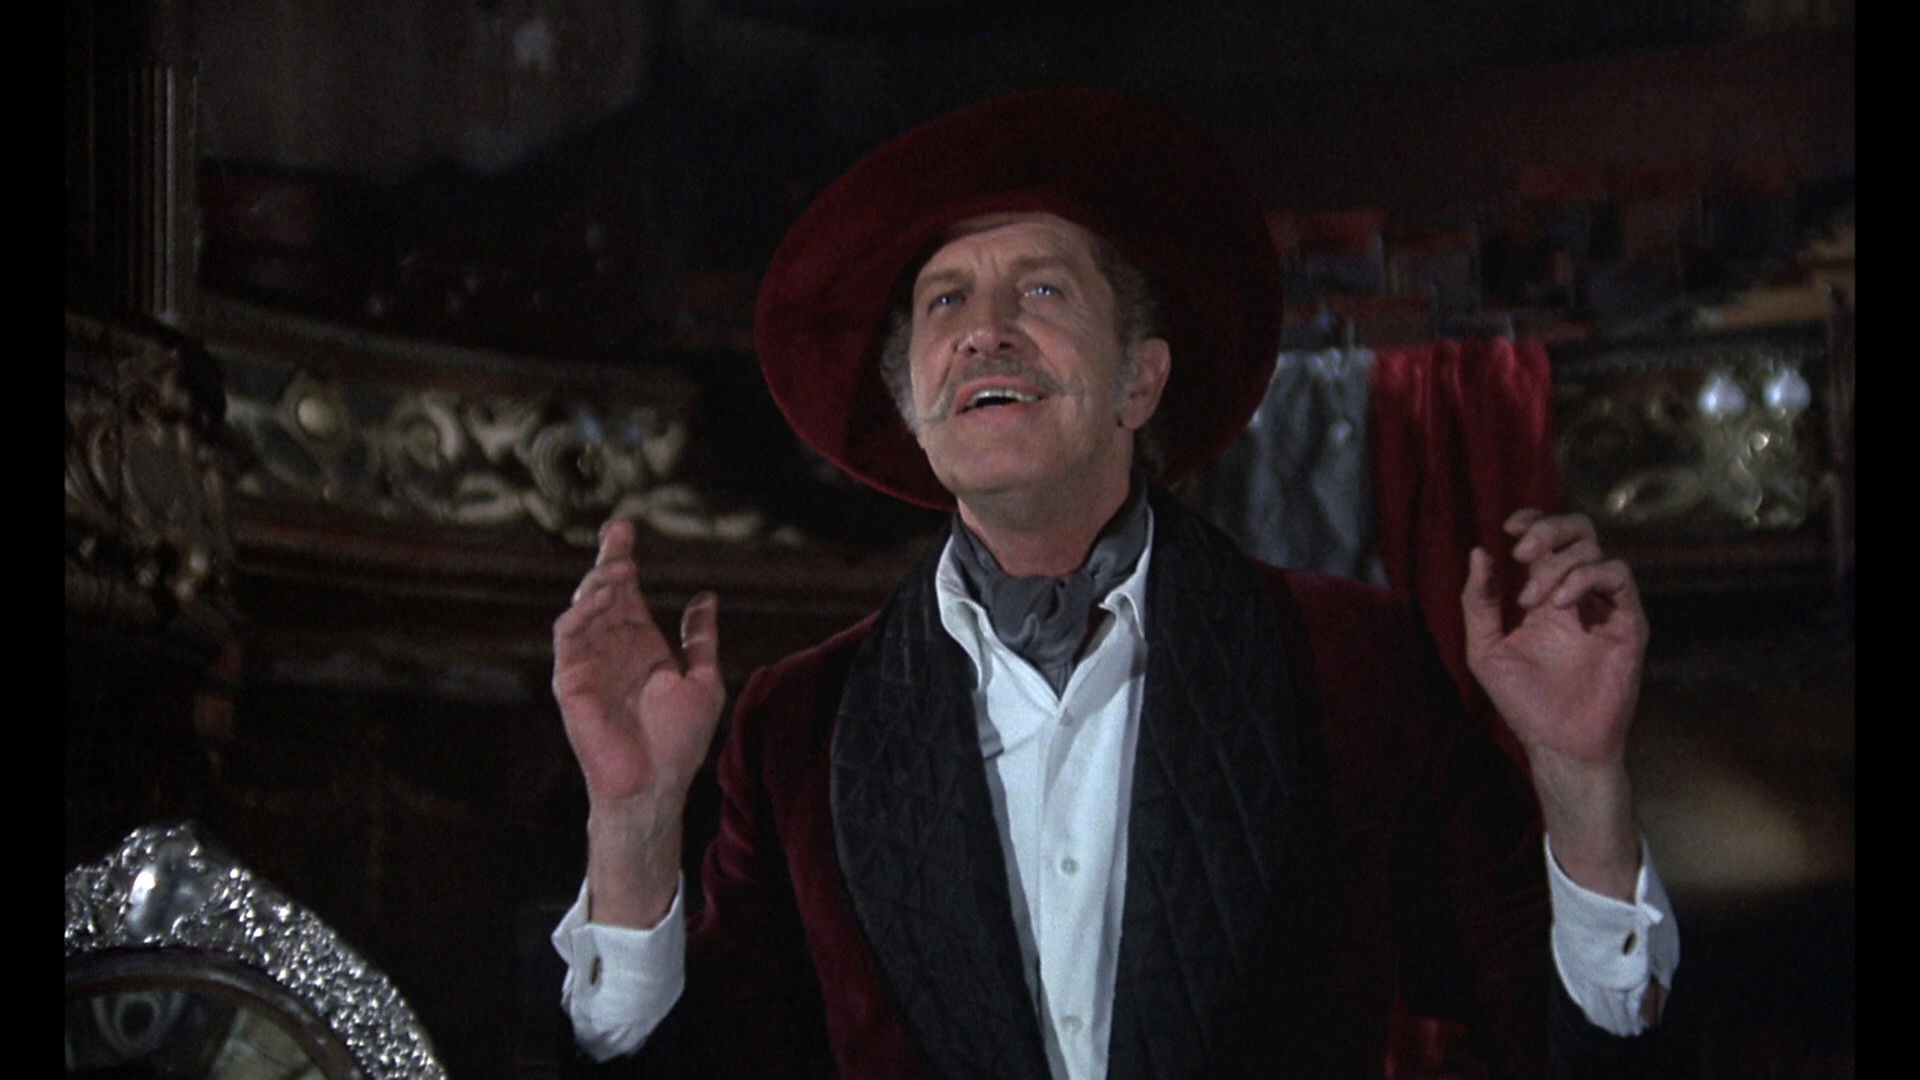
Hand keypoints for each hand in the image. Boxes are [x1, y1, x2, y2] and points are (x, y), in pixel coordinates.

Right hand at [552, 519, 724, 923]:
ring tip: (626, 566)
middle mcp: (611, 648)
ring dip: (600, 582)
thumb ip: (700, 638)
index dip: (622, 560)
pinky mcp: (570, 678)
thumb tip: (706, 596)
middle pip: (602, 590)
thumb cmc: (680, 742)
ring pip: (583, 606)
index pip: (626, 593)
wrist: (655, 783)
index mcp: (640, 646)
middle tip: (619, 530)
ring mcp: (588, 661)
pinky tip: (606, 597)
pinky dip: (584, 611)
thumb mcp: (703, 679)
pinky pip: (569, 635)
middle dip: (608, 558)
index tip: (626, 529)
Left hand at [1463, 509, 1647, 898]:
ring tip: (1533, 598)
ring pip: (1596, 552)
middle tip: (1521, 552)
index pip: (1549, 539)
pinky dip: (1587, 578)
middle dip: (1548, 531)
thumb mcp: (1486, 648)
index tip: (1508, 528)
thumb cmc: (1523, 702)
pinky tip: (1560, 604)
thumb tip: (1479, 550)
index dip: (1533, 521)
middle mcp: (1579, 596)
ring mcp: (1605, 608)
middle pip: (1579, 532)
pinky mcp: (1629, 625)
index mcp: (1547, 595)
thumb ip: (1479, 601)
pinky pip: (1619, 579)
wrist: (1558, 743)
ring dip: (1558, 564)